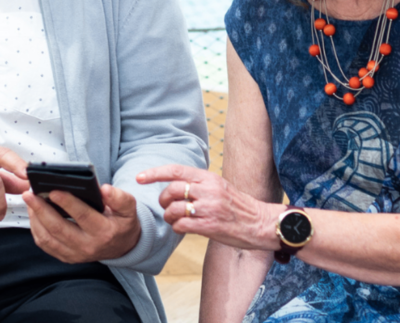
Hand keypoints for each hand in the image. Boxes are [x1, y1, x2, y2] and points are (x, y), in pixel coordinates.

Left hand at [23, 184, 140, 262]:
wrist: (122, 247)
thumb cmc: (122, 223)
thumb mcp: (129, 209)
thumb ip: (120, 197)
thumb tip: (104, 189)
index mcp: (104, 232)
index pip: (83, 216)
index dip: (67, 203)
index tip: (53, 190)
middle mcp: (87, 246)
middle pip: (59, 228)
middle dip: (41, 210)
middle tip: (29, 194)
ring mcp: (75, 254)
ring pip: (48, 238)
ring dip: (35, 219)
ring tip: (29, 201)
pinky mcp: (66, 257)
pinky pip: (45, 245)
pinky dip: (36, 229)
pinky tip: (33, 214)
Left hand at [137, 165, 282, 250]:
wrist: (260, 223)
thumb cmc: (238, 206)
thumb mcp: (220, 187)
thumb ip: (199, 184)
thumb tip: (175, 186)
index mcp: (209, 178)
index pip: (176, 171)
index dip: (154, 173)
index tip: (139, 177)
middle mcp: (208, 190)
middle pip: (171, 190)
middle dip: (163, 200)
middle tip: (167, 207)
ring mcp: (209, 208)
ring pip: (173, 209)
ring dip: (169, 216)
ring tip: (175, 220)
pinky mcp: (209, 226)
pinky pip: (181, 225)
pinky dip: (177, 228)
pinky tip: (183, 229)